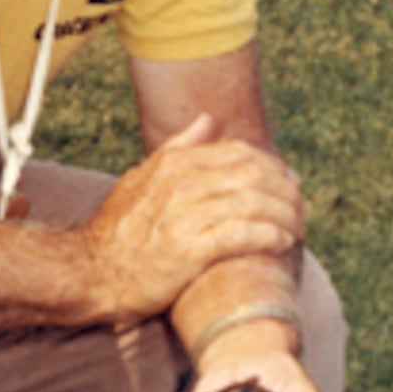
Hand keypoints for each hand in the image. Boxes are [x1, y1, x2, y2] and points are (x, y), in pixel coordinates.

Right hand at [79, 114, 303, 321]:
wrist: (90, 272)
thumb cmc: (119, 230)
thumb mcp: (142, 178)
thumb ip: (178, 148)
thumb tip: (208, 119)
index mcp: (175, 163)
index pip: (241, 153)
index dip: (273, 168)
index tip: (290, 185)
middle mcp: (183, 182)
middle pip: (254, 175)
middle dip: (286, 192)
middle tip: (301, 210)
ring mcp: (186, 214)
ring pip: (254, 203)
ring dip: (285, 215)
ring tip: (297, 229)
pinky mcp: (190, 249)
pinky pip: (241, 234)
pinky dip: (268, 235)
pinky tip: (281, 242)